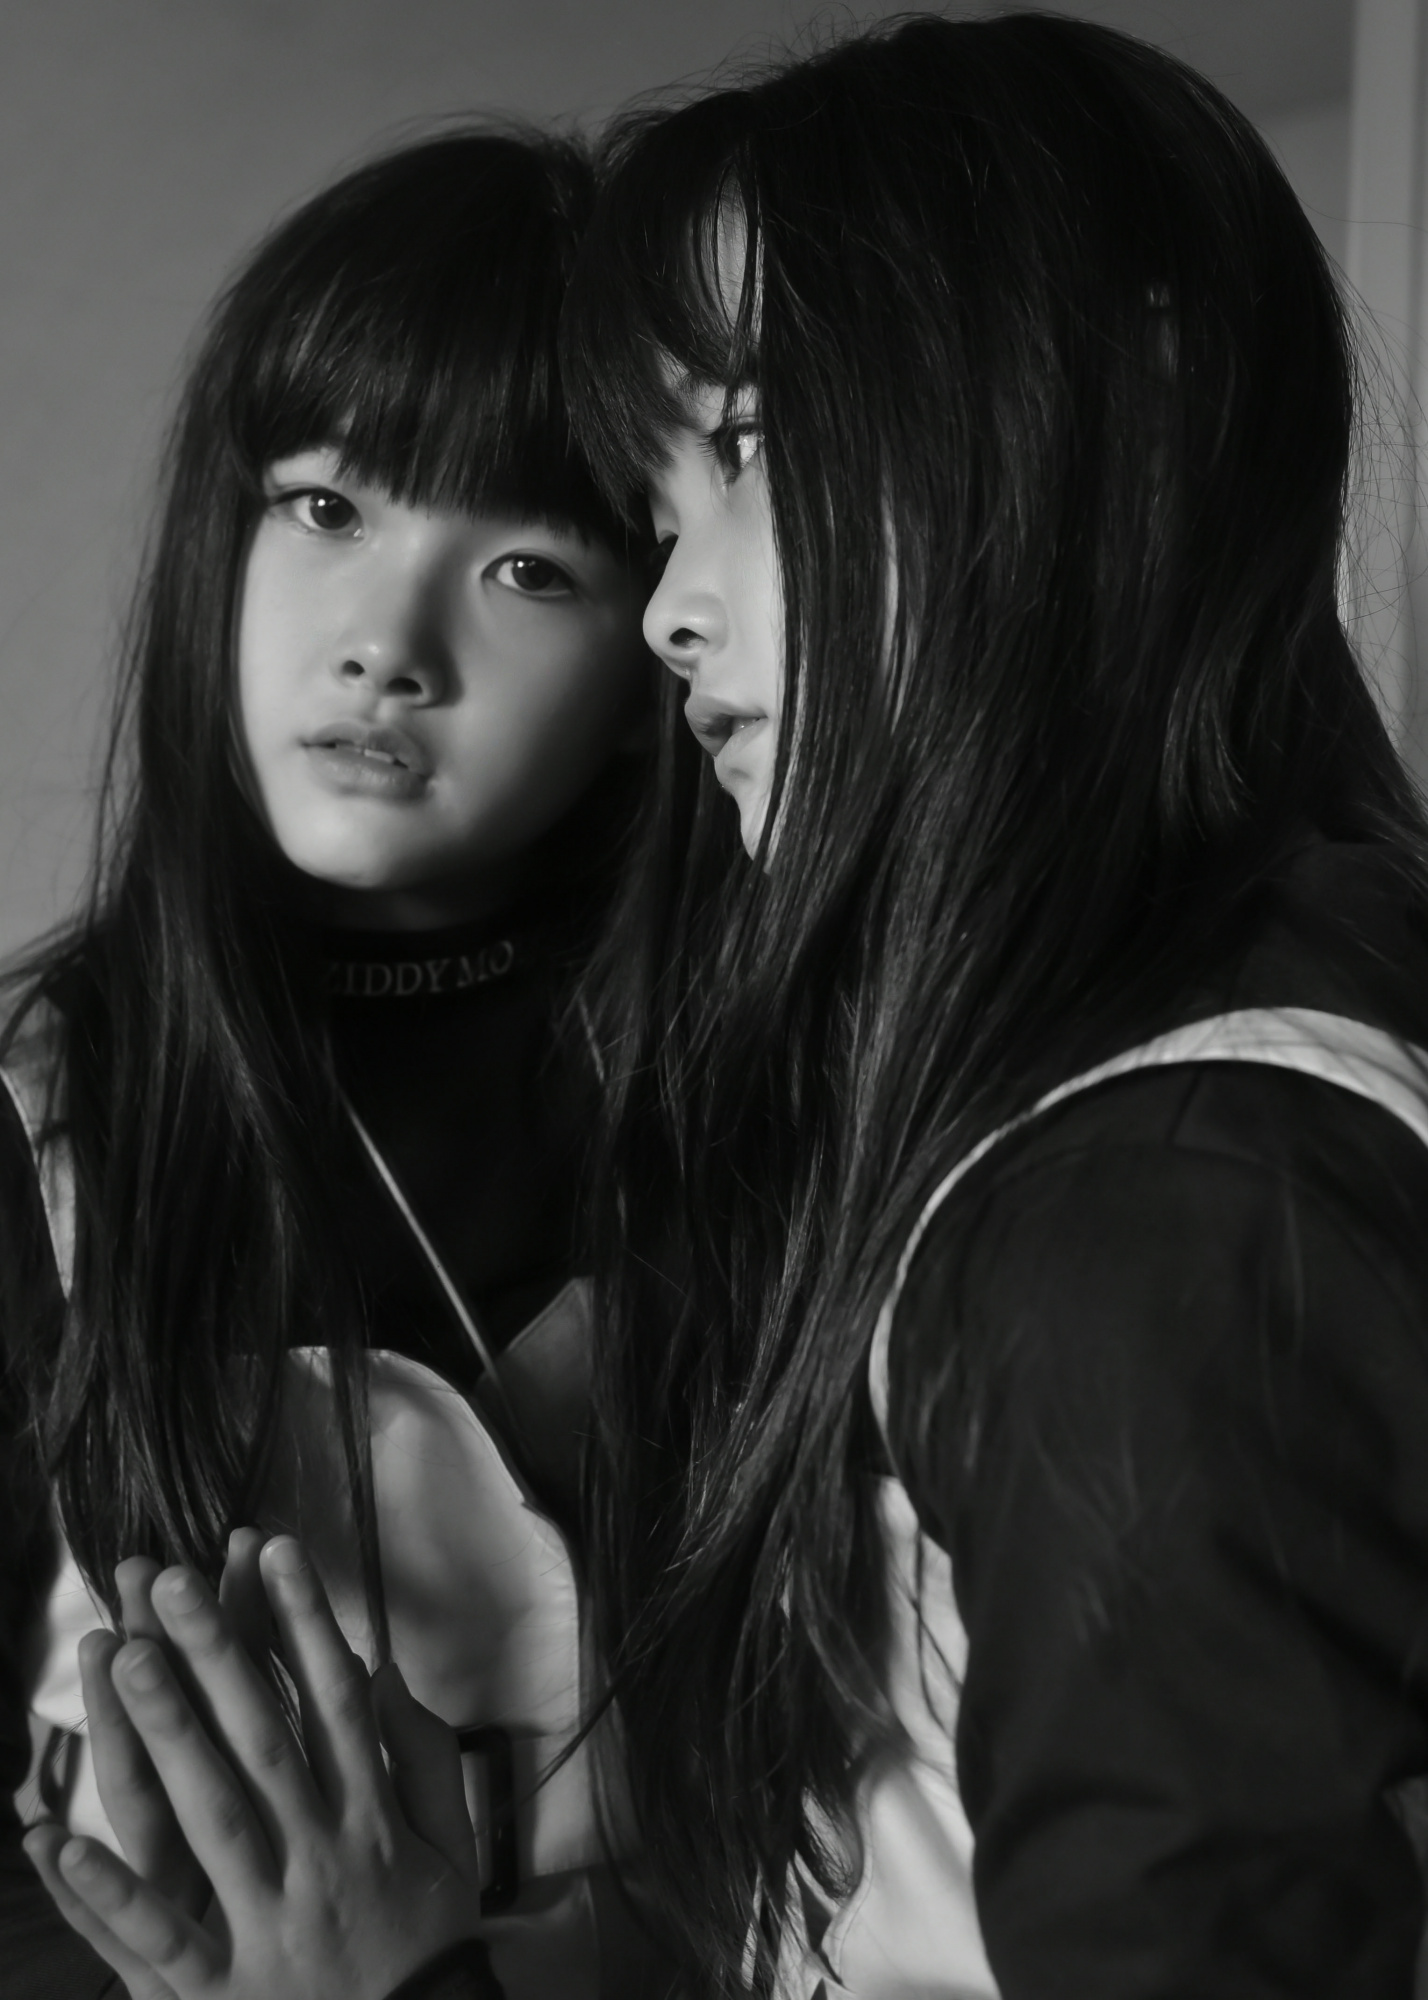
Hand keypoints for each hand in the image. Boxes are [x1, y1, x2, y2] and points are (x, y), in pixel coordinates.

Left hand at [25, 1535, 482, 1999]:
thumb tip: (385, 1670)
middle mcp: (317, 1857)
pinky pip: (159, 1939)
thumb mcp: (450, 1844)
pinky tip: (62, 1841)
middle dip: (217, 1654)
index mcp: (369, 1818)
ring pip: (209, 1817)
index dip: (304, 1621)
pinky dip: (110, 1893)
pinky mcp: (221, 1992)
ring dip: (166, 1734)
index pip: (334, 1702)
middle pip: (261, 1741)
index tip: (275, 1548)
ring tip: (125, 1657)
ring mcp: (266, 1922)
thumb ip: (422, 1757)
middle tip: (172, 1580)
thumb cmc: (424, 1940)